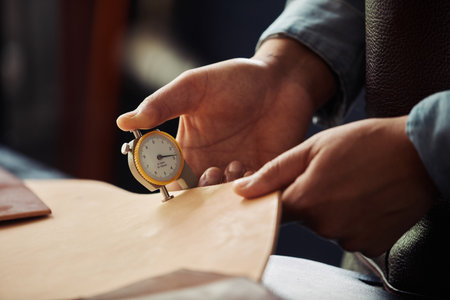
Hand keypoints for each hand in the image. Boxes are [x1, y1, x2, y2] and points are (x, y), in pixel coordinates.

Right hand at [117, 38, 335, 176]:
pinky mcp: (264, 174)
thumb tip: (123, 121)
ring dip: (224, 191)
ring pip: (222, 200)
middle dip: (198, 192)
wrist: (280, 79)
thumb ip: (162, 104)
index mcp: (188, 149)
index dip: (163, 178)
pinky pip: (253, 194)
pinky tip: (250, 167)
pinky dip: (249, 189)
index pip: (166, 176)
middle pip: (194, 196)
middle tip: (210, 171)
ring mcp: (237, 172)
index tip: (169, 169)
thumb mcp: (193, 88)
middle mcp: (210, 165)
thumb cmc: (234, 79)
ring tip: (234, 164)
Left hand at [234, 116, 436, 256]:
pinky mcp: (371, 243)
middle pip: (301, 217)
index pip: (271, 211)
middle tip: (329, 174)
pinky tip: (365, 198)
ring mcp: (349, 238)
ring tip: (351, 183)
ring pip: (326, 225)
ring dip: (331, 208)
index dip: (273, 198)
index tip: (284, 186)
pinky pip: (349, 234)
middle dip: (308, 197)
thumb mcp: (313, 148)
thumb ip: (273, 172)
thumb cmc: (365, 143)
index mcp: (305, 201)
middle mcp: (324, 226)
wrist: (419, 153)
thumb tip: (240, 190)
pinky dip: (352, 219)